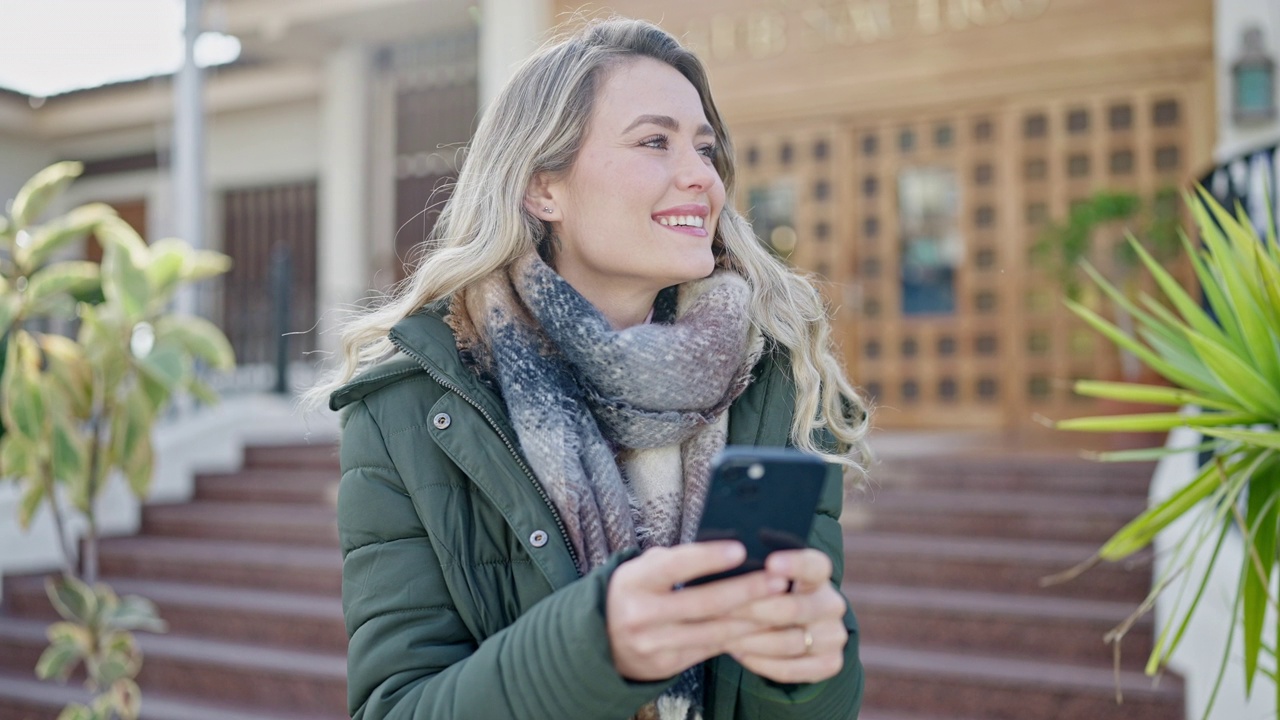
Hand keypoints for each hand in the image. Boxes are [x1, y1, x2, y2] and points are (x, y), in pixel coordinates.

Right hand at [607, 542, 789, 680]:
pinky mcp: (668, 665)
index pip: (675, 566)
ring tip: (780, 602)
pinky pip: (712, 649)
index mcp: (634, 581)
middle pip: (703, 603)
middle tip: (777, 579)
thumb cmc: (635, 593)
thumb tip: (724, 543)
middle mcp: (641, 614)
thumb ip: (676, 560)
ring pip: (713, 630)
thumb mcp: (642, 570)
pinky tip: (764, 626)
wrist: (603, 642)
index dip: (709, 558)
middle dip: (745, 591)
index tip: (741, 549)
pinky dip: (740, 637)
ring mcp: (654, 643)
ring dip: (752, 617)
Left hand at [724, 549, 848, 683]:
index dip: (795, 564)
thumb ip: (754, 572)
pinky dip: (762, 663)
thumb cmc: (768, 593)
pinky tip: (739, 654)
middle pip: (795, 608)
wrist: (793, 627)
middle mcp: (832, 604)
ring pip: (790, 642)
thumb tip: (725, 562)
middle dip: (754, 610)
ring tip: (723, 635)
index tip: (770, 563)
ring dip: (752, 640)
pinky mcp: (830, 663)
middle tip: (721, 610)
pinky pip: (792, 669)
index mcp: (819, 574)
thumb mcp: (765, 577)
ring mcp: (834, 635)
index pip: (815, 566)